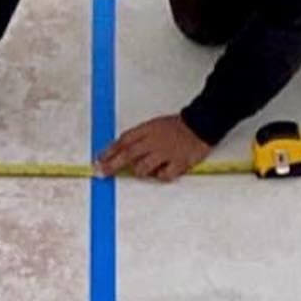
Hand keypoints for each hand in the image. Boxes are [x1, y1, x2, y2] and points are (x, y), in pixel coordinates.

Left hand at [96, 114, 210, 182]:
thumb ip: (139, 137)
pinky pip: (163, 176)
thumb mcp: (154, 125)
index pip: (123, 141)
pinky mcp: (178, 163)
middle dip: (112, 165)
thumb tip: (122, 150)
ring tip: (145, 168)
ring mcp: (166, 153)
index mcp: (147, 130)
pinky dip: (160, 176)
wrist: (201, 124)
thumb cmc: (177, 125)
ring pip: (142, 168)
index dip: (109, 151)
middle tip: (102, 172)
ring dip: (139, 171)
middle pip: (127, 155)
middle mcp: (154, 142)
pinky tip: (162, 172)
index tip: (99, 159)